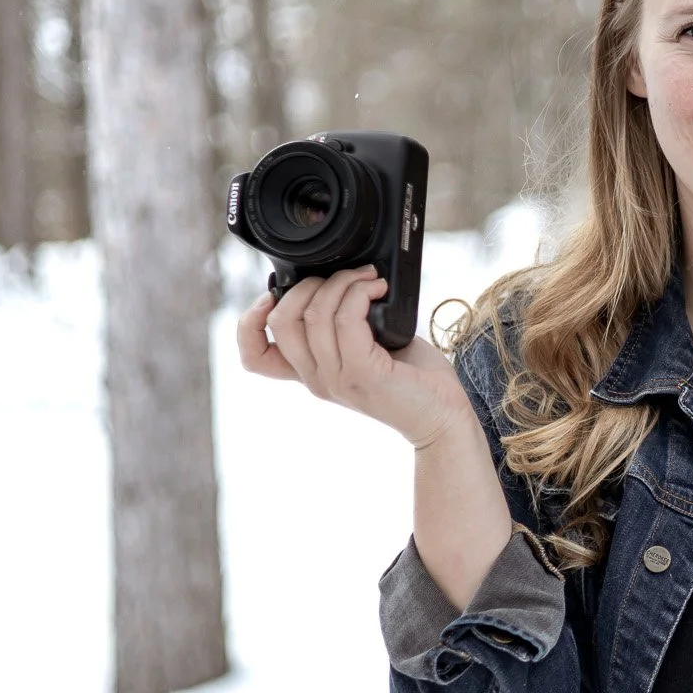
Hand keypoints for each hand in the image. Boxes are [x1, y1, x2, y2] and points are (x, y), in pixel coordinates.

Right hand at [237, 266, 473, 448]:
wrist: (442, 415)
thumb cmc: (411, 377)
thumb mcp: (365, 347)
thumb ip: (341, 324)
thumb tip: (336, 278)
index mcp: (311, 372)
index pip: (254, 356)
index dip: (249, 321)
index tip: (274, 295)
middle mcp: (317, 379)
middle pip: (281, 321)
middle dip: (310, 283)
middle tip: (347, 277)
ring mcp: (337, 379)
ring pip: (315, 313)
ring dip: (343, 282)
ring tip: (370, 280)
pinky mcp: (363, 374)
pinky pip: (346, 319)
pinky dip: (360, 293)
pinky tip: (379, 290)